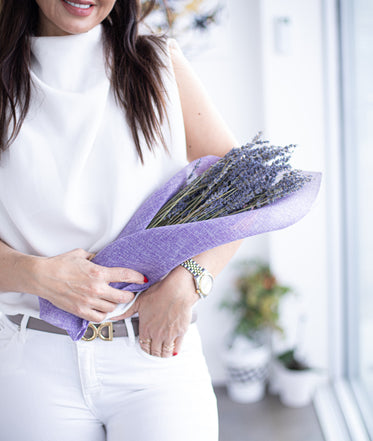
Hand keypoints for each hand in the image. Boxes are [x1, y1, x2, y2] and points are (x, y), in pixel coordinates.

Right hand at [29, 248, 145, 321]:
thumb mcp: (81, 254)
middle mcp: (96, 288)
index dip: (137, 277)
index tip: (142, 278)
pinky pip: (99, 318)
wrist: (42, 276)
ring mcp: (88, 301)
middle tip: (130, 293)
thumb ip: (95, 257)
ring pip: (112, 308)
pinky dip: (104, 315)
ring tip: (114, 301)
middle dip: (129, 295)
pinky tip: (104, 310)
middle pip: (122, 296)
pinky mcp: (80, 310)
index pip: (125, 275)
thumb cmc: (59, 265)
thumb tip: (102, 258)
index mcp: (98, 273)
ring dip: (115, 305)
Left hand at [111, 266, 199, 356]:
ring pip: (165, 353)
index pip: (143, 346)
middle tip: (155, 352)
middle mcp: (157, 334)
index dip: (145, 348)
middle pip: (154, 352)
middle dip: (154, 353)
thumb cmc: (160, 292)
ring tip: (164, 353)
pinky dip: (175, 350)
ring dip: (164, 354)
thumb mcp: (139, 301)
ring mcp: (169, 335)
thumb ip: (126, 311)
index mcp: (146, 328)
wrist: (177, 290)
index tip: (146, 347)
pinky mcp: (181, 332)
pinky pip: (177, 347)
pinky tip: (174, 350)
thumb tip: (114, 315)